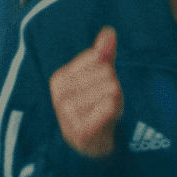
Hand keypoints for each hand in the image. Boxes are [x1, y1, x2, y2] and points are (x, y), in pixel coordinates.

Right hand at [49, 26, 121, 158]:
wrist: (91, 146)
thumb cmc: (94, 107)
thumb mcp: (97, 78)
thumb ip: (102, 54)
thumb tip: (109, 31)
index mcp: (59, 79)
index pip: (97, 58)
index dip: (106, 71)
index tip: (99, 87)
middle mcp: (60, 96)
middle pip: (105, 73)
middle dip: (112, 87)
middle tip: (105, 102)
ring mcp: (69, 114)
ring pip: (111, 89)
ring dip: (116, 101)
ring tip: (107, 112)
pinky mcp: (83, 129)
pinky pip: (111, 106)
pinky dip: (117, 111)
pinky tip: (109, 119)